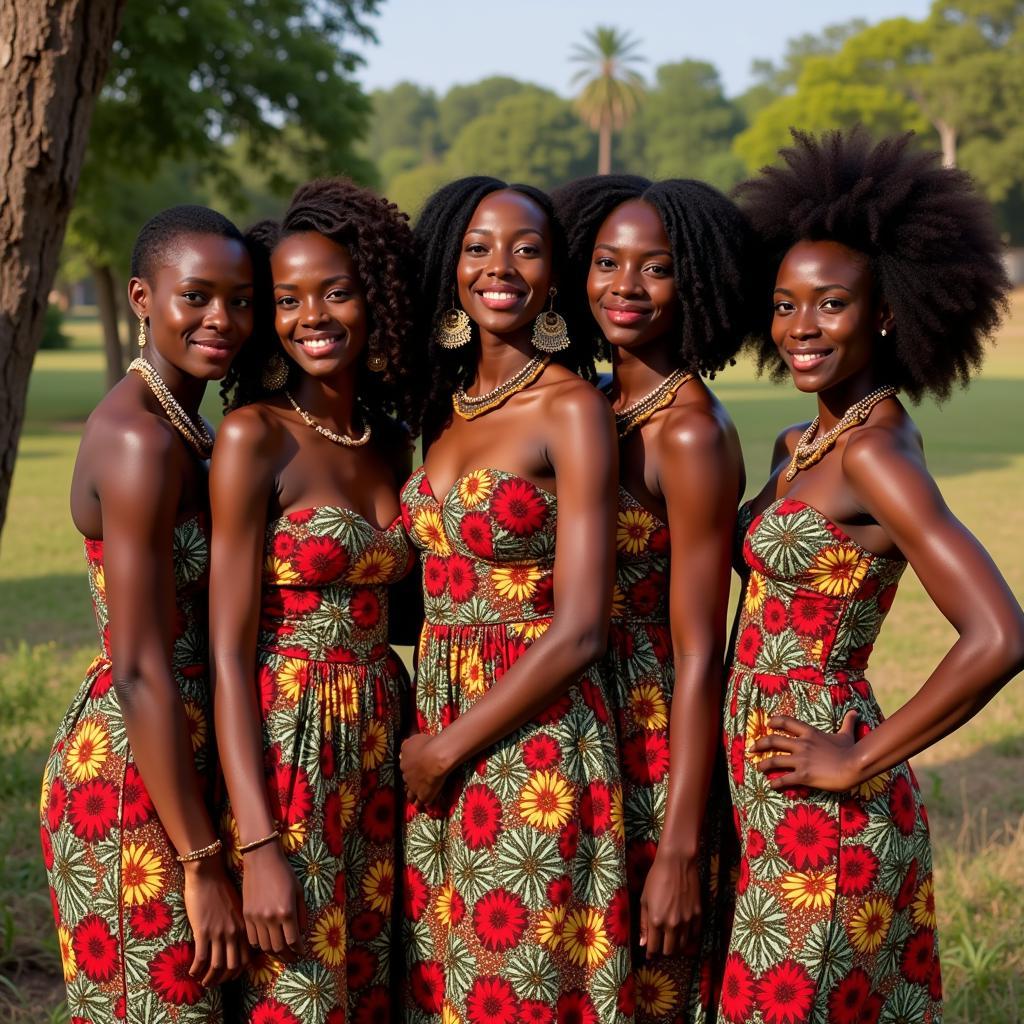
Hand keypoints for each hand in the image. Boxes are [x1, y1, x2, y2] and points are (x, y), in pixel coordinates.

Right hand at [182, 856, 249, 985]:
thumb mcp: (238, 906)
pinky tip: (191, 972)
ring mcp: (219, 933)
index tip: (229, 976)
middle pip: (233, 966)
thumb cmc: (222, 887)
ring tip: (203, 982)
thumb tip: (239, 940)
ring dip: (210, 978)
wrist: (208, 873)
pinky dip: (196, 969)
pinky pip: (201, 958)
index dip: (238, 971)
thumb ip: (240, 924)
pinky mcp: (203, 931)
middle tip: (215, 982)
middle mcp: (235, 932)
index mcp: (244, 926)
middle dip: (224, 978)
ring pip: (217, 966)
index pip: (247, 958)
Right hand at [240, 841, 307, 958]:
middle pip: (279, 948)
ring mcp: (256, 918)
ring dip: (274, 953)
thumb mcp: (298, 891)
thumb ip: (301, 914)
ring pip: (264, 946)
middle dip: (288, 956)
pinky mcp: (246, 916)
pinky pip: (252, 939)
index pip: (293, 941)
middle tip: (293, 957)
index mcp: (286, 912)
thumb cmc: (284, 873)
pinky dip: (260, 945)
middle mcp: (271, 918)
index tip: (301, 952)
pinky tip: (267, 943)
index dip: (298, 949)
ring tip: (281, 953)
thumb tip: (301, 932)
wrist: (261, 860)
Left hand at [401, 733, 450, 804]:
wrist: (435, 758)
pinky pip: (421, 803)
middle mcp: (406, 776)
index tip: (414, 768)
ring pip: (411, 795)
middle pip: (406, 781)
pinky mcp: (423, 795)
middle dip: (410, 782)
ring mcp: (414, 787)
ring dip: (412, 797)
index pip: (404, 767)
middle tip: (416, 783)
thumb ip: (407, 745)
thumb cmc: (426, 745)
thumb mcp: (412, 739)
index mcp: (403, 762)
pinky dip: (422, 805)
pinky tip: (424, 806)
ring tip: (415, 801)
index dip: (409, 768)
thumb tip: (405, 746)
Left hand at [639, 850, 701, 957]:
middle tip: (661, 947)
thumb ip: (644, 923)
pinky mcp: (698, 915)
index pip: (654, 948)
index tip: (650, 954)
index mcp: (656, 921)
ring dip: (676, 948)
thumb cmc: (656, 878)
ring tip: (671, 943)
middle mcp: (672, 925)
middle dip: (663, 952)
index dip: (651, 953)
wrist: (677, 863)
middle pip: (669, 951)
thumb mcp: (644, 899)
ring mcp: (687, 921)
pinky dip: (689, 939)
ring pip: (683, 946)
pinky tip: (684, 935)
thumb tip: (643, 943)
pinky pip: (695, 936)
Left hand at [752, 710, 859, 791]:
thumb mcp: (847, 734)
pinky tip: (770, 785)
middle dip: (760, 744)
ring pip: (774, 760)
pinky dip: (775, 783)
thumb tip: (855, 711)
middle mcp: (801, 744)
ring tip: (758, 768)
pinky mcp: (803, 775)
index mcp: (809, 733)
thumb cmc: (851, 750)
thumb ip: (847, 722)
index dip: (775, 721)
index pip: (787, 722)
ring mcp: (801, 760)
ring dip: (763, 764)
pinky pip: (784, 779)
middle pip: (773, 740)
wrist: (854, 766)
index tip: (768, 723)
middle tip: (752, 748)